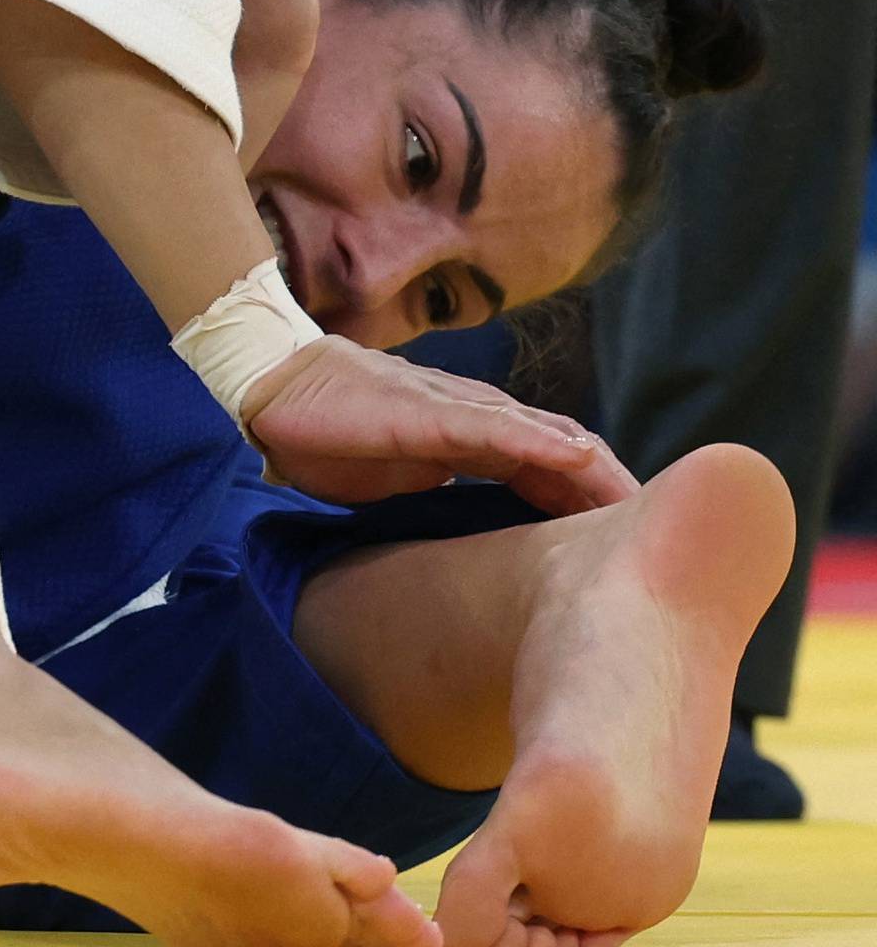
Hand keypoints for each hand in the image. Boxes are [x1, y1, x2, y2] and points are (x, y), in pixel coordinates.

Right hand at [241, 338, 639, 515]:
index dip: (599, 504)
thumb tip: (477, 553)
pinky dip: (540, 441)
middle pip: (570, 453)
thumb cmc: (337, 437)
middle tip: (666, 539)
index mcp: (480, 441)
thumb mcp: (405, 481)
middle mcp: (483, 420)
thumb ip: (446, 499)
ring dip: (596, 469)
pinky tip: (576, 456)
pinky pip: (495, 427)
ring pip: (548, 437)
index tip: (639, 551)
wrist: (281, 393)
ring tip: (641, 504)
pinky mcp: (429, 412)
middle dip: (616, 492)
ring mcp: (459, 411)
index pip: (557, 472)